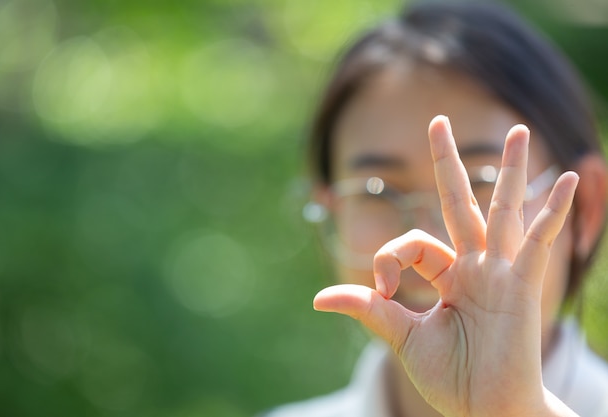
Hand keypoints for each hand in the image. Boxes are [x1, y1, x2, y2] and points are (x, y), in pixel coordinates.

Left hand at [313, 116, 578, 416]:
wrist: (485, 411)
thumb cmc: (450, 377)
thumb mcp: (400, 335)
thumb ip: (368, 308)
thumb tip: (318, 299)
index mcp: (446, 275)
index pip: (412, 242)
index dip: (388, 257)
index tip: (378, 287)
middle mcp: (475, 266)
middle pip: (459, 202)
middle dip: (447, 162)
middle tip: (438, 121)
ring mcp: (501, 273)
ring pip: (502, 210)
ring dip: (509, 170)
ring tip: (517, 130)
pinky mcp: (522, 288)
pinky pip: (539, 242)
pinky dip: (551, 212)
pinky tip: (563, 180)